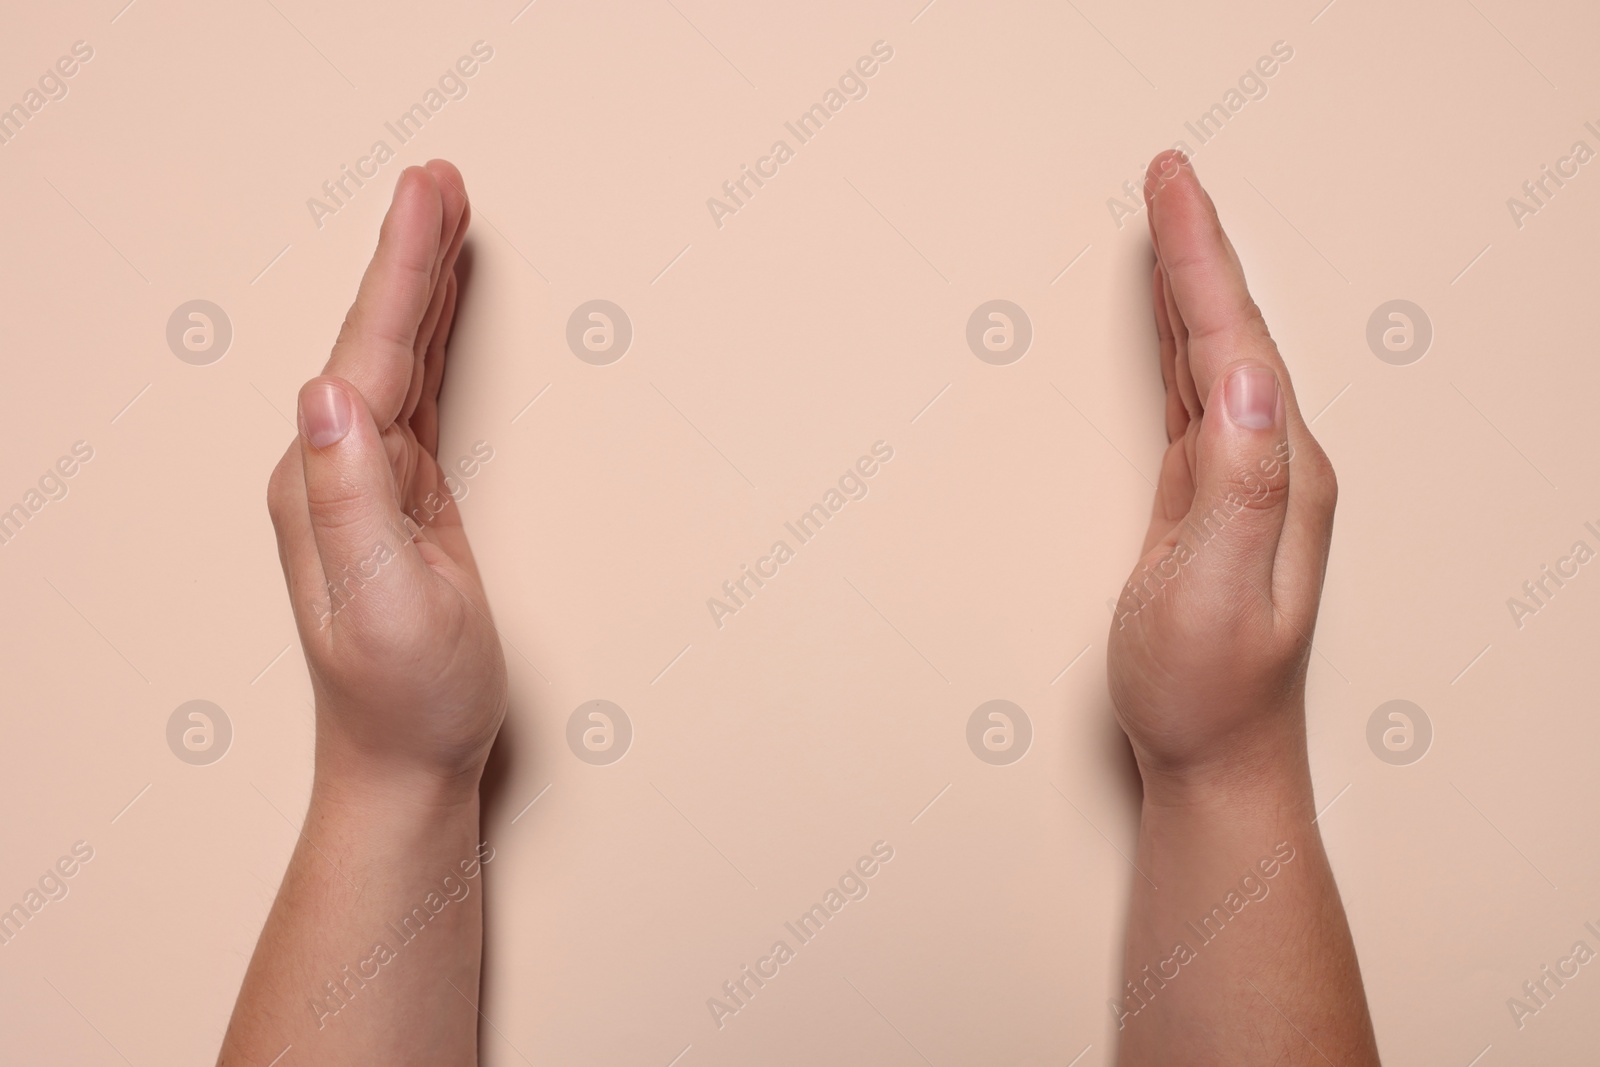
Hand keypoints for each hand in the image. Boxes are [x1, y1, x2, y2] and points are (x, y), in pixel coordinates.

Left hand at [266, 161, 506, 798]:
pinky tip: (444, 310)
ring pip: (399, 355)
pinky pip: (420, 391)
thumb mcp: (382, 600)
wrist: (408, 758)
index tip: (429, 194)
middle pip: (380, 335)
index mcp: (326, 479)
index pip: (370, 351)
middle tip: (440, 177)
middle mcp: (334, 467)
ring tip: (444, 215)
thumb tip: (322, 393)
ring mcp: (367, 478)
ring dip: (423, 283)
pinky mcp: (402, 494)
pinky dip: (435, 338)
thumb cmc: (404, 693)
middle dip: (412, 252)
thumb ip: (348, 496)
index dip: (404, 269)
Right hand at [1106, 151, 1338, 798]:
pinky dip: (1178, 342)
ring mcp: (1242, 482)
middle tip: (1170, 177)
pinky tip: (1168, 323)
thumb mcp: (1214, 590)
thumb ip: (1235, 483)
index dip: (1200, 260)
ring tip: (1171, 222)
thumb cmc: (1208, 691)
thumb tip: (1244, 378)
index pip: (1235, 340)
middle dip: (1198, 247)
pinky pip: (1194, 394)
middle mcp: (1271, 466)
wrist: (1214, 760)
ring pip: (1215, 355)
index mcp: (1276, 473)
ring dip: (1191, 284)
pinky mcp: (1207, 500)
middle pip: (1231, 330)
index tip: (1173, 189)